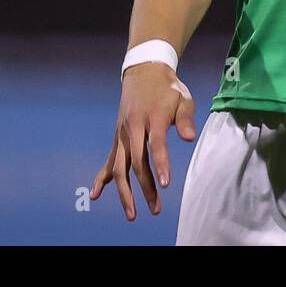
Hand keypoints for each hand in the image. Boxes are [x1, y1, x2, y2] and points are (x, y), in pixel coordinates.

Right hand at [89, 62, 196, 219]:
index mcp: (153, 117)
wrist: (143, 72)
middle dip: (145, 187)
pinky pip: (110, 160)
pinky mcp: (118, 137)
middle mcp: (134, 126)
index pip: (156, 144)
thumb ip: (186, 119)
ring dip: (125, 192)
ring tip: (132, 214)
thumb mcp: (183, 98)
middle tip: (155, 209)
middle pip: (137, 161)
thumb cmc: (168, 88)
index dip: (160, 163)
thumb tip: (189, 138)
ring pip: (120, 166)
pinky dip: (102, 178)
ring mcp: (123, 133)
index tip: (165, 184)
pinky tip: (96, 195)